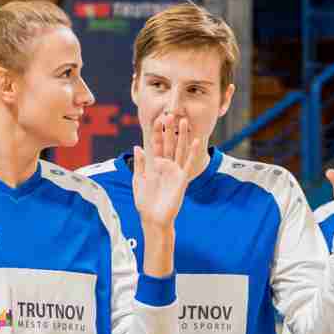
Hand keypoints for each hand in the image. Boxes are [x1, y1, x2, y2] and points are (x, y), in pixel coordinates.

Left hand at [132, 111, 191, 230]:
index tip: (157, 119)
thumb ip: (139, 164)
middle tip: (170, 114)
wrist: (153, 218)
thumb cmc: (145, 202)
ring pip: (179, 150)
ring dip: (181, 136)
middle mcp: (166, 167)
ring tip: (183, 122)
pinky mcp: (181, 179)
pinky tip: (196, 141)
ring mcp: (175, 172)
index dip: (157, 133)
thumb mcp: (138, 180)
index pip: (156, 145)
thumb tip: (137, 148)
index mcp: (155, 166)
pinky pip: (188, 164)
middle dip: (169, 131)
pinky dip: (192, 153)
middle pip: (169, 144)